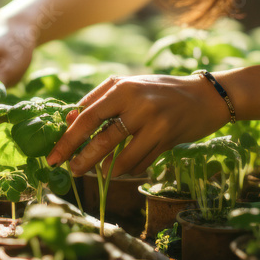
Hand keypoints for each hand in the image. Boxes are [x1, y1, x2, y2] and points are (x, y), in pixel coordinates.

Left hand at [45, 73, 231, 177]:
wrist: (205, 97)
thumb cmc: (159, 91)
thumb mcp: (128, 86)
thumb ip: (97, 100)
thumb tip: (67, 121)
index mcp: (122, 88)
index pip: (86, 117)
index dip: (67, 140)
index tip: (53, 157)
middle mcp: (138, 104)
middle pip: (101, 140)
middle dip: (82, 160)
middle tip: (71, 171)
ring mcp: (155, 123)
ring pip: (121, 159)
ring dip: (105, 171)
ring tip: (97, 173)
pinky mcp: (167, 140)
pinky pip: (139, 163)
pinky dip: (127, 169)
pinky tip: (122, 168)